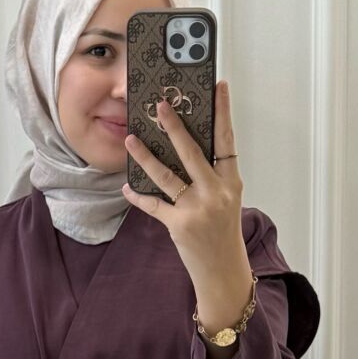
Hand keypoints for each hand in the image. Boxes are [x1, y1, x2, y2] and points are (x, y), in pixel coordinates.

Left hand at [121, 78, 246, 282]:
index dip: (223, 112)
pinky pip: (153, 205)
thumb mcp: (226, 199)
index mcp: (231, 182)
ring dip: (145, 156)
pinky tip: (126, 187)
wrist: (222, 270)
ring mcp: (197, 209)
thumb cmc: (222, 232)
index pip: (227, 140)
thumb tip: (184, 147)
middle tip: (160, 105)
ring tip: (131, 140)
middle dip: (174, 126)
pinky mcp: (179, 225)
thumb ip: (211, 175)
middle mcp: (216, 193)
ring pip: (166, 175)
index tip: (219, 88)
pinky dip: (138, 196)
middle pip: (192, 152)